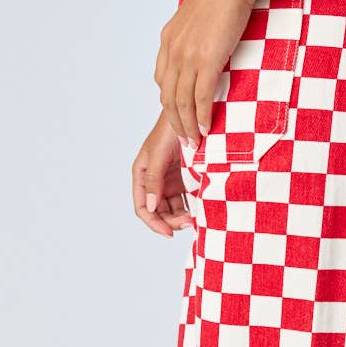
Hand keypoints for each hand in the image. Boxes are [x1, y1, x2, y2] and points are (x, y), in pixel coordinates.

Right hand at [132, 113, 192, 236]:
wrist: (191, 113)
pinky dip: (193, 208)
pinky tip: (202, 211)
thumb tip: (151, 208)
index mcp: (143, 175)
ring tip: (198, 218)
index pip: (143, 208)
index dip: (154, 223)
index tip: (170, 232)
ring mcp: (171, 181)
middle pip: (159, 212)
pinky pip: (188, 200)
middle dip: (172, 221)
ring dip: (183, 217)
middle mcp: (156, 181)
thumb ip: (154, 181)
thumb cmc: (170, 130)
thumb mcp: (159, 155)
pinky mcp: (187, 179)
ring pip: (174, 209)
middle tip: (190, 223)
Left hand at [154, 0, 260, 144]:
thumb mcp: (199, 17)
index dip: (169, 104)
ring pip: (182, 102)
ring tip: (195, 142)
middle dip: (175, 123)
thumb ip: (195, 36)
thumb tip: (204, 46)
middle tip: (184, 141)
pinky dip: (201, 116)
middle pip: (168, 98)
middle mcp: (173, 51)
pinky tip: (205, 128)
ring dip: (187, 125)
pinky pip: (200, 97)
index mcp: (168, 41)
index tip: (179, 118)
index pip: (162, 81)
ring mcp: (188, 57)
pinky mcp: (206, 60)